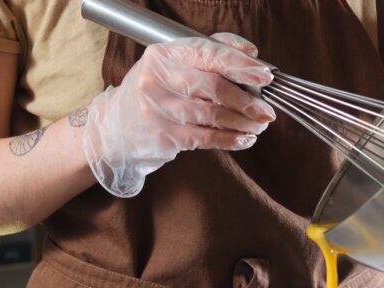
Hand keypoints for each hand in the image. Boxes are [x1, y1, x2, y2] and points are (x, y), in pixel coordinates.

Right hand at [83, 33, 275, 197]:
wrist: (117, 126)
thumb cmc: (157, 90)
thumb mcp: (175, 62)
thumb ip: (212, 52)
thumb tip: (251, 54)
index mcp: (165, 54)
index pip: (209, 55)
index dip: (241, 66)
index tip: (264, 76)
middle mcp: (158, 79)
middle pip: (213, 88)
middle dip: (247, 101)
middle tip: (267, 111)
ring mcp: (158, 109)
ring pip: (212, 116)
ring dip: (242, 123)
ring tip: (258, 126)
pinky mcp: (163, 135)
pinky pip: (205, 139)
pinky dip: (230, 140)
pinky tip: (243, 139)